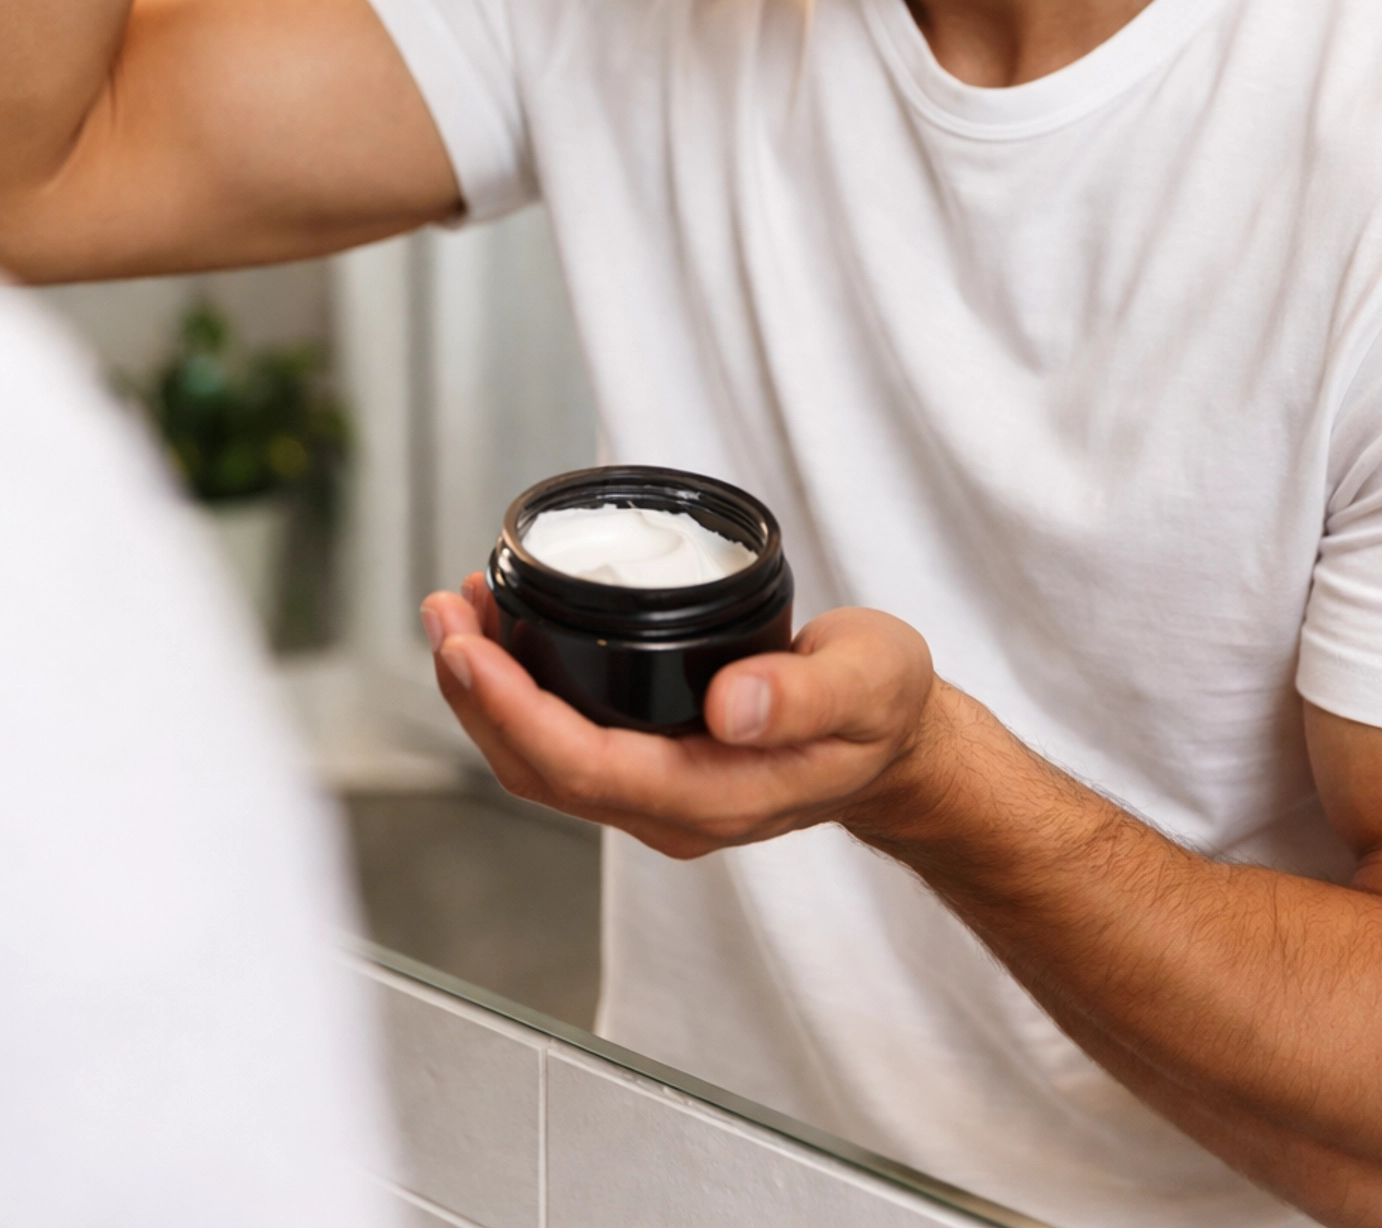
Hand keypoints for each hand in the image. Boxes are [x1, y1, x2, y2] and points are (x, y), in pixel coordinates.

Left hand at [420, 575, 945, 858]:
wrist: (897, 744)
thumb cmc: (883, 711)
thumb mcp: (868, 684)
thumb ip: (806, 696)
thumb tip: (732, 704)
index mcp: (715, 798)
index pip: (584, 766)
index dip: (514, 710)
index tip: (468, 648)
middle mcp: (672, 810)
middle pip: (541, 770)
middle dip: (476, 694)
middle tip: (444, 611)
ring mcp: (656, 797)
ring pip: (541, 761)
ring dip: (486, 691)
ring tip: (459, 610)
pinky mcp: (649, 768)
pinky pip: (562, 744)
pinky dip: (518, 692)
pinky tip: (505, 637)